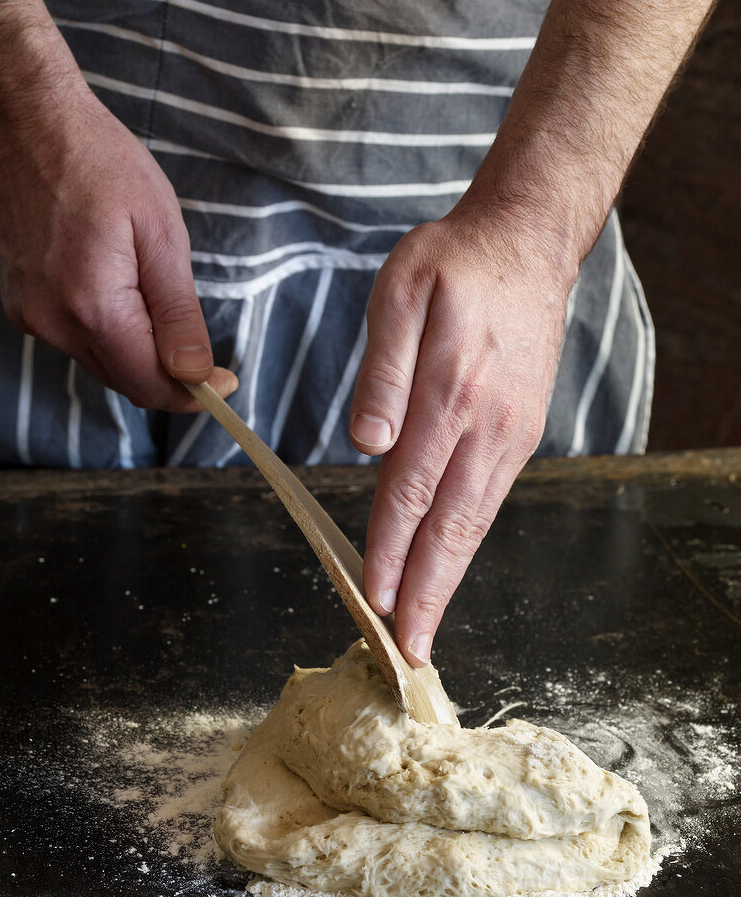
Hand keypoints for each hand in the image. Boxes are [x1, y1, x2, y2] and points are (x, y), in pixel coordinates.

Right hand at [0, 88, 236, 410]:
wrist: (28, 123)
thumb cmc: (102, 164)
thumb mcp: (161, 235)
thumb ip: (178, 314)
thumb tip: (195, 374)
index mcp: (92, 307)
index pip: (149, 383)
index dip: (191, 393)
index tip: (223, 383)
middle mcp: (52, 323)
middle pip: (125, 379)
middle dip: (168, 375)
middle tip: (202, 350)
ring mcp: (30, 316)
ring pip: (100, 362)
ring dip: (137, 352)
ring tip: (154, 297)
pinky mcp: (21, 305)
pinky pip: (75, 339)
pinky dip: (107, 332)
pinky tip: (119, 289)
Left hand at [349, 194, 573, 666]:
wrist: (528, 244)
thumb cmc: (453, 264)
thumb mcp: (402, 291)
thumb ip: (384, 369)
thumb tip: (367, 443)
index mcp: (452, 391)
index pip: (411, 490)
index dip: (390, 550)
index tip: (375, 601)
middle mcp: (489, 424)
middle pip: (452, 525)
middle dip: (426, 592)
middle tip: (409, 651)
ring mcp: (512, 433)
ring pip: (475, 521)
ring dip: (448, 578)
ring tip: (426, 625)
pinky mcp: (522, 432)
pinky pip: (488, 498)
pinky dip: (467, 542)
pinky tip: (448, 565)